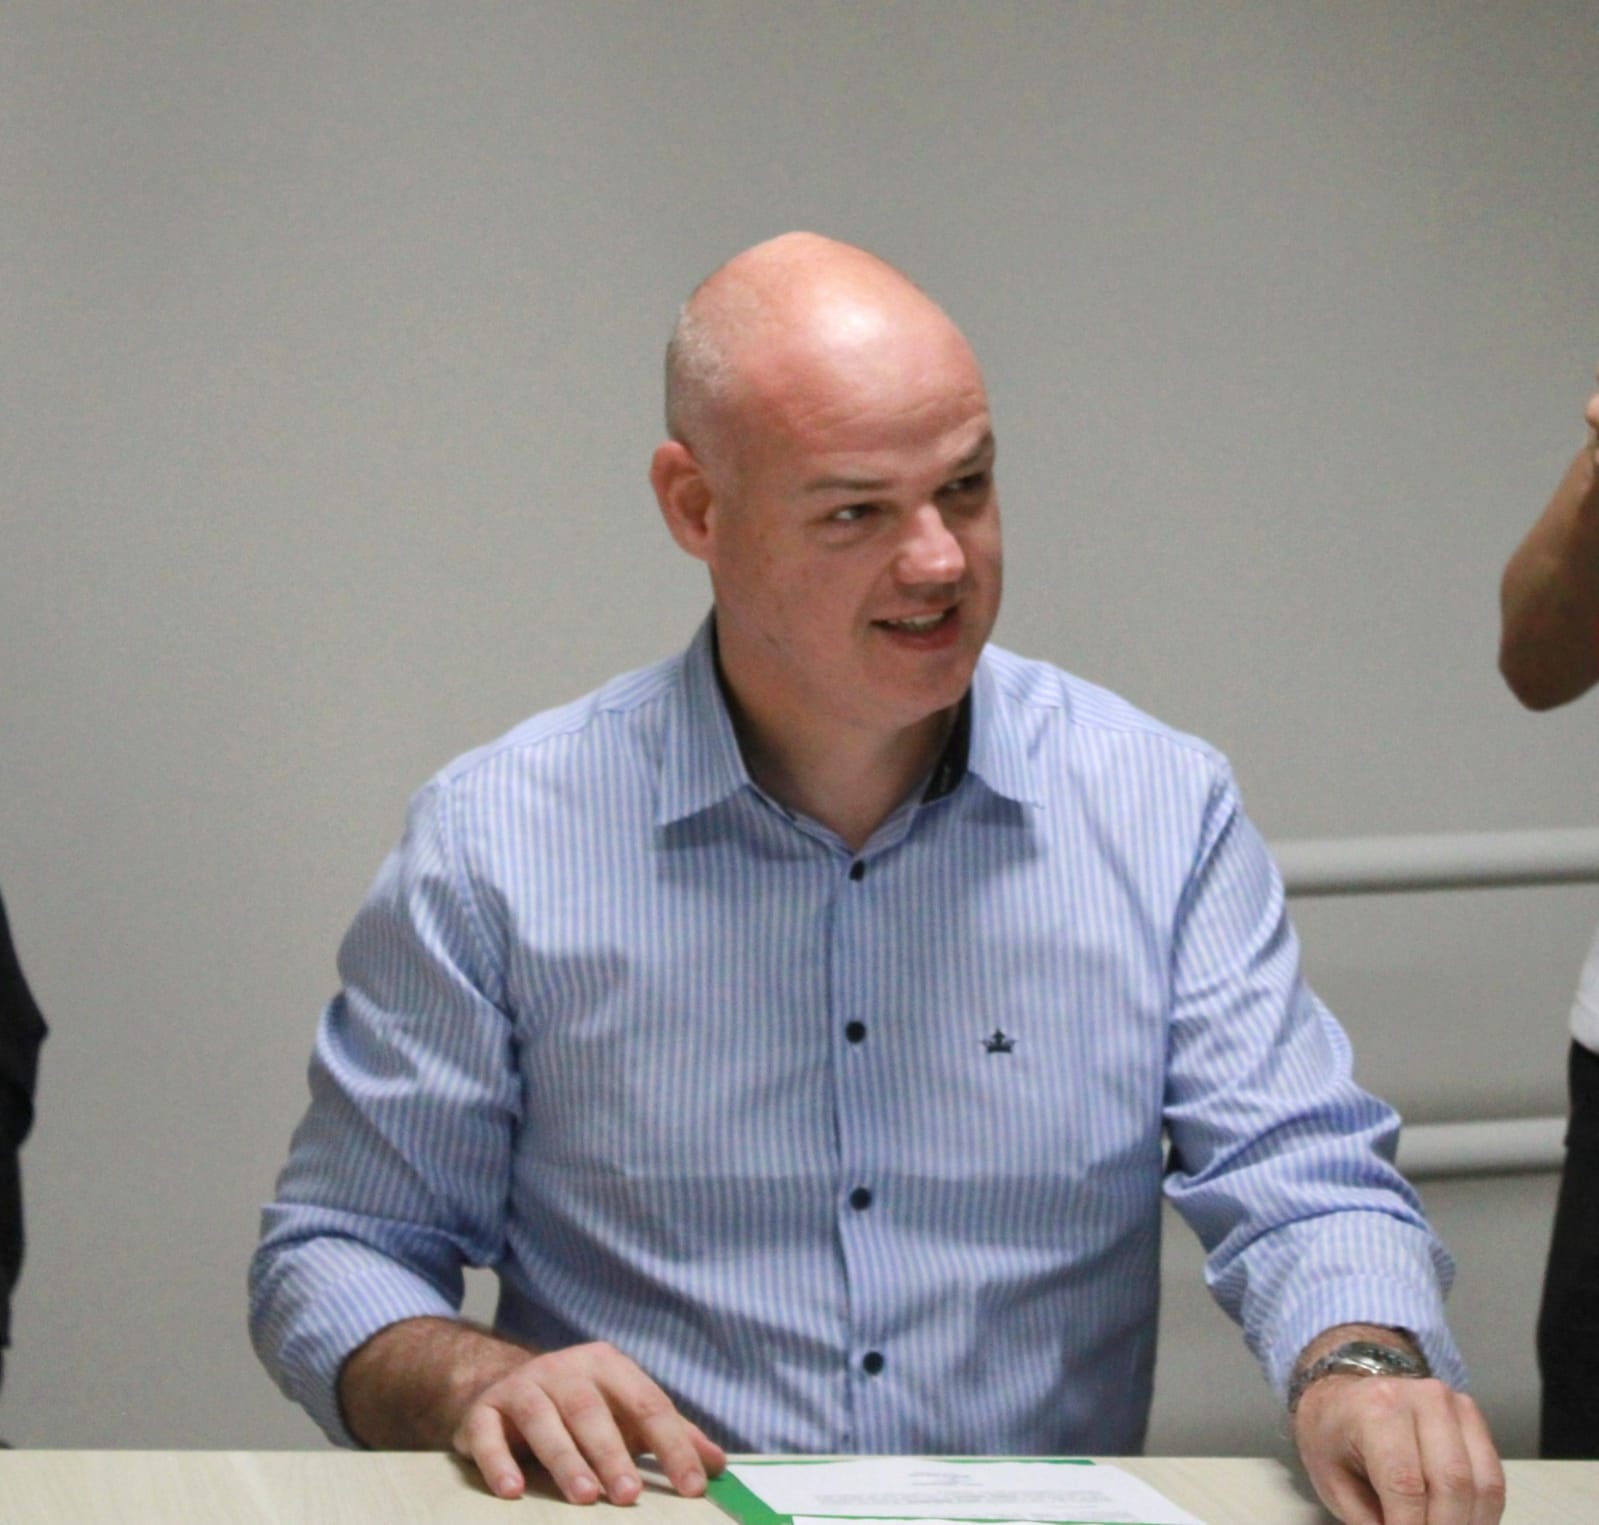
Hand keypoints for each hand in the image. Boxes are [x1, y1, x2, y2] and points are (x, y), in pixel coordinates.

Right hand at [450, 1339, 726, 1504]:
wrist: (504, 1385)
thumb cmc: (580, 1407)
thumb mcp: (626, 1413)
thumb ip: (670, 1435)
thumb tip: (717, 1465)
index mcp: (608, 1366)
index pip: (648, 1404)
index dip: (673, 1446)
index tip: (693, 1487)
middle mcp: (565, 1368)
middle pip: (591, 1411)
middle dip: (612, 1454)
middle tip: (630, 1496)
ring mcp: (522, 1387)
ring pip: (543, 1420)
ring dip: (564, 1459)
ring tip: (584, 1496)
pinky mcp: (483, 1411)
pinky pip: (488, 1435)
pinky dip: (499, 1461)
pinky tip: (512, 1490)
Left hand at [1292, 1373, 1504, 1524]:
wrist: (1338, 1396)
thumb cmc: (1332, 1440)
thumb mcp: (1333, 1483)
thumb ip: (1371, 1523)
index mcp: (1375, 1410)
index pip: (1406, 1484)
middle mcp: (1421, 1398)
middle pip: (1453, 1484)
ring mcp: (1453, 1404)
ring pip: (1484, 1485)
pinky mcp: (1473, 1418)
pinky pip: (1493, 1478)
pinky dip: (1482, 1514)